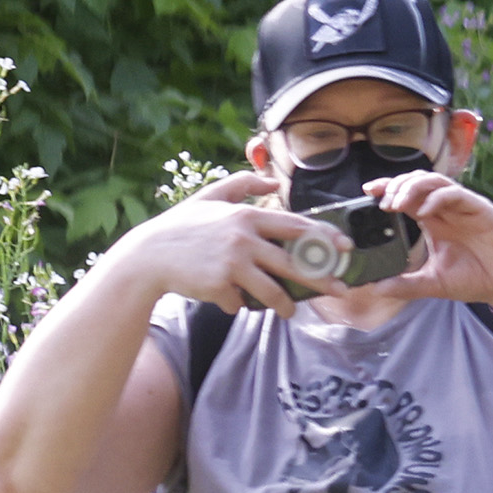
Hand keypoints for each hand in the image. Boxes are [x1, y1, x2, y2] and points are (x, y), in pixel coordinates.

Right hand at [112, 173, 334, 315]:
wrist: (147, 256)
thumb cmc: (180, 227)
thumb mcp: (208, 198)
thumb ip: (242, 186)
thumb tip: (273, 181)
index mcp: (246, 217)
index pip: (295, 227)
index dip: (324, 237)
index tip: (345, 247)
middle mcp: (243, 239)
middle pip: (294, 263)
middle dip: (322, 280)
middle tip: (341, 291)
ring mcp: (233, 263)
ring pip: (274, 291)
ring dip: (285, 305)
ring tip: (289, 311)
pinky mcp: (220, 285)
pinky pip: (241, 303)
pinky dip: (237, 305)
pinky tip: (229, 301)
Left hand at [366, 167, 492, 314]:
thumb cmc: (476, 281)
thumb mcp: (434, 284)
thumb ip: (406, 285)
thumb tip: (375, 289)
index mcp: (434, 221)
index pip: (406, 195)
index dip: (386, 188)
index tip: (367, 192)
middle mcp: (447, 210)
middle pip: (417, 181)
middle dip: (396, 185)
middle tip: (383, 202)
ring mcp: (464, 207)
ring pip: (434, 181)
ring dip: (412, 187)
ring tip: (398, 203)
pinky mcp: (481, 210)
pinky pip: (456, 194)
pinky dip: (437, 198)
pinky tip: (425, 211)